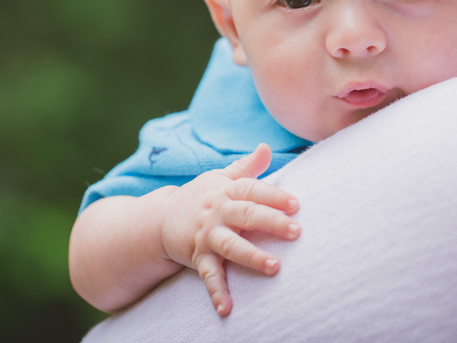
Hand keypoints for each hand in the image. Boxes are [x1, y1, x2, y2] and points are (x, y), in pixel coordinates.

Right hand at [160, 143, 300, 315]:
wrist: (161, 218)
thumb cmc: (201, 196)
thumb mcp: (220, 177)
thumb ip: (246, 166)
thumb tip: (266, 147)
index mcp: (226, 190)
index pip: (252, 190)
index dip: (273, 195)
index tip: (295, 203)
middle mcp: (217, 211)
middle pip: (246, 214)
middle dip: (271, 222)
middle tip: (295, 230)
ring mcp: (207, 234)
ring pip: (230, 245)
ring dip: (251, 256)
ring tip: (274, 267)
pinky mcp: (197, 256)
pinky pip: (208, 275)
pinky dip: (217, 292)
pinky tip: (227, 308)